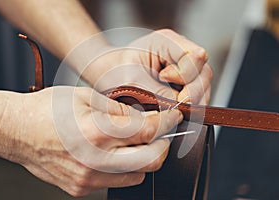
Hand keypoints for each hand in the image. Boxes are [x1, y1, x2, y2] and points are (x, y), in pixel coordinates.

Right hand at [0, 86, 180, 196]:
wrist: (16, 131)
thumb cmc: (47, 109)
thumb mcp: (85, 97)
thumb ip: (119, 108)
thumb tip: (144, 115)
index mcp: (96, 132)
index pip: (148, 131)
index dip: (166, 122)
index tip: (172, 117)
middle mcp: (95, 160)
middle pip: (151, 161)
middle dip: (163, 144)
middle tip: (160, 131)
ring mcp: (88, 179)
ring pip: (137, 175)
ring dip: (144, 158)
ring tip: (135, 141)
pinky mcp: (81, 188)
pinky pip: (115, 182)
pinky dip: (123, 168)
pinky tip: (114, 153)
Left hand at [82, 29, 212, 104]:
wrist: (112, 74)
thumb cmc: (118, 72)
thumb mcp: (133, 81)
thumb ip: (158, 93)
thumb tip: (180, 108)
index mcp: (167, 41)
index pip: (195, 56)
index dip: (185, 75)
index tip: (164, 80)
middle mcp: (180, 51)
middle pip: (204, 73)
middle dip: (192, 93)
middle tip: (176, 104)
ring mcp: (185, 66)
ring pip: (204, 85)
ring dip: (193, 101)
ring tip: (173, 106)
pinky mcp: (185, 80)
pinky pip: (197, 94)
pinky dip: (190, 105)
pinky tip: (176, 107)